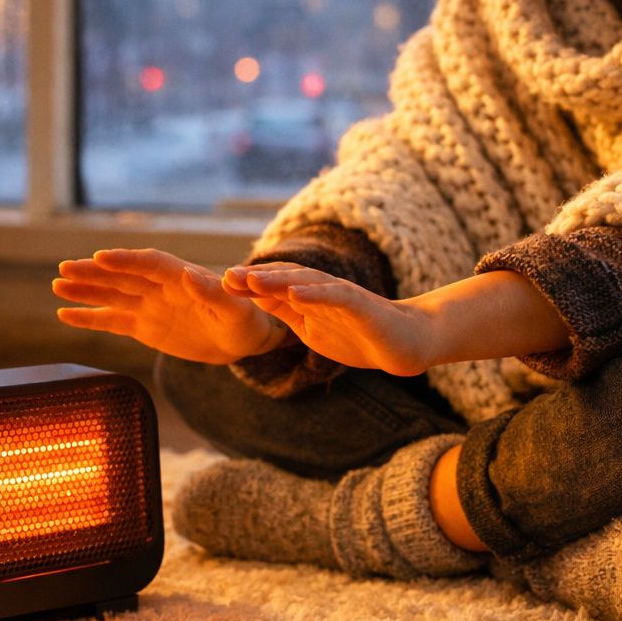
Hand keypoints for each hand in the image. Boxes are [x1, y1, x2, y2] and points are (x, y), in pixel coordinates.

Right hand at [54, 248, 286, 363]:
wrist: (243, 339)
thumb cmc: (246, 320)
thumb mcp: (235, 309)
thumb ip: (213, 293)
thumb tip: (189, 274)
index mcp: (182, 276)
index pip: (149, 264)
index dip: (126, 260)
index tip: (101, 257)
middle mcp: (160, 286)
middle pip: (122, 276)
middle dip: (94, 272)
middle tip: (64, 268)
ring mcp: (149, 305)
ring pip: (112, 295)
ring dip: (85, 290)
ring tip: (57, 285)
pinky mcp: (144, 326)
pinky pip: (112, 320)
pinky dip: (89, 317)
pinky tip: (64, 313)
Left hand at [222, 263, 434, 375]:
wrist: (404, 343)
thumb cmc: (358, 336)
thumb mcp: (311, 328)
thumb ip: (286, 313)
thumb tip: (253, 303)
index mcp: (307, 298)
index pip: (272, 288)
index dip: (245, 286)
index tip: (216, 286)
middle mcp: (320, 290)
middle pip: (283, 280)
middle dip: (254, 278)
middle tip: (224, 277)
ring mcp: (340, 295)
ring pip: (305, 283)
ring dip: (278, 280)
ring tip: (253, 279)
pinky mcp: (360, 304)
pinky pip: (335, 296)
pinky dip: (315, 293)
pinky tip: (296, 294)